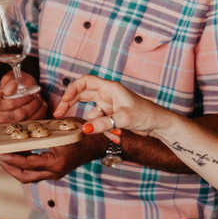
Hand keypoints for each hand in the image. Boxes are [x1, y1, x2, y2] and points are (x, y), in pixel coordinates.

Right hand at [0, 72, 46, 123]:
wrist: (20, 92)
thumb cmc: (16, 85)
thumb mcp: (13, 77)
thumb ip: (10, 79)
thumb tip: (10, 88)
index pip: (11, 104)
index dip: (24, 98)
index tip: (31, 92)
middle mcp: (0, 117)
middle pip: (20, 114)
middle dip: (33, 104)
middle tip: (38, 96)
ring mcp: (9, 125)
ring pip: (27, 120)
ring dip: (38, 109)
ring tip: (39, 100)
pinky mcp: (19, 129)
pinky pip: (32, 123)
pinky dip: (40, 114)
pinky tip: (41, 107)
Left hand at [0, 134, 107, 182]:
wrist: (97, 142)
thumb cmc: (80, 132)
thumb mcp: (59, 129)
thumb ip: (40, 133)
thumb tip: (19, 132)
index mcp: (55, 162)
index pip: (27, 164)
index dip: (11, 159)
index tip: (0, 153)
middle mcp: (55, 172)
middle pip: (26, 177)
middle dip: (10, 168)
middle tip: (0, 158)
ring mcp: (56, 174)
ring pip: (30, 178)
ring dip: (16, 169)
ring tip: (7, 159)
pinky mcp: (56, 172)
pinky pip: (37, 174)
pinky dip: (26, 168)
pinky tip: (20, 157)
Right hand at [53, 74, 172, 137]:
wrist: (158, 124)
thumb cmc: (146, 114)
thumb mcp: (123, 119)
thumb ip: (103, 123)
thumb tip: (85, 128)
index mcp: (110, 87)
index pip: (85, 82)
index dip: (71, 89)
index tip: (63, 102)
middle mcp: (107, 94)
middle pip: (82, 94)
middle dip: (71, 104)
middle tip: (59, 114)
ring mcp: (108, 105)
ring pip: (91, 113)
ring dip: (96, 125)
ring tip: (113, 133)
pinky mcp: (111, 115)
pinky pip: (99, 122)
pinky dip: (103, 130)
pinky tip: (116, 137)